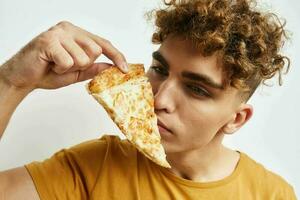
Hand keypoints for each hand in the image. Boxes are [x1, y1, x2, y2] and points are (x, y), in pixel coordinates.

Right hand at [0, 21, 127, 90]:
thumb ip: (93, 68)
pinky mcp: (49, 40)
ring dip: (70, 68)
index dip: (117, 56)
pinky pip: (68, 61)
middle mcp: (69, 28)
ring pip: (83, 57)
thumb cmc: (48, 72)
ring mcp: (59, 32)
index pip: (103, 43)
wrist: (23, 77)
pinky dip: (60, 69)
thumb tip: (111, 67)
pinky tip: (49, 64)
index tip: (125, 69)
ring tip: (56, 65)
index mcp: (78, 34)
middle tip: (66, 66)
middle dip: (84, 65)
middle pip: (96, 50)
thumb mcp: (76, 73)